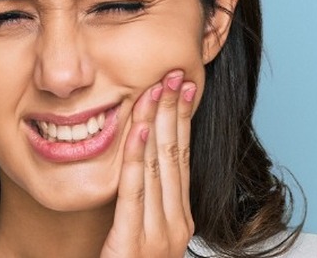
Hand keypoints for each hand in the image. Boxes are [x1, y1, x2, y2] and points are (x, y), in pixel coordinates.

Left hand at [100, 70, 196, 257]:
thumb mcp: (144, 232)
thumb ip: (148, 201)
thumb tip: (143, 160)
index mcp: (180, 219)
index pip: (182, 159)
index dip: (182, 120)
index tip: (183, 88)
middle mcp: (176, 224)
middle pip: (175, 156)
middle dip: (174, 111)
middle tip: (174, 75)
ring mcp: (158, 235)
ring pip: (158, 166)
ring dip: (156, 122)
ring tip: (156, 88)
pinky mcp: (133, 243)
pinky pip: (135, 191)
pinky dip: (137, 156)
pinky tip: (139, 128)